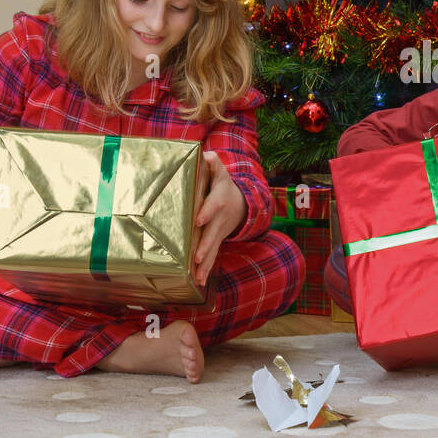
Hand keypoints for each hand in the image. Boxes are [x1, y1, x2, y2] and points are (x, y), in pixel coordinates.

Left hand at [191, 152, 247, 286]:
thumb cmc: (222, 185)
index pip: (214, 205)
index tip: (199, 219)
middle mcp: (219, 219)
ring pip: (212, 249)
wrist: (239, 204)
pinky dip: (206, 270)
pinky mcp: (215, 242)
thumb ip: (212, 163)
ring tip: (198, 277)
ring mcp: (218, 232)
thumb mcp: (220, 172)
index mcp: (219, 199)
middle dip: (205, 246)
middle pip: (213, 234)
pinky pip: (211, 257)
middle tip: (197, 257)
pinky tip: (198, 282)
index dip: (207, 211)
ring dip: (205, 264)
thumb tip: (205, 155)